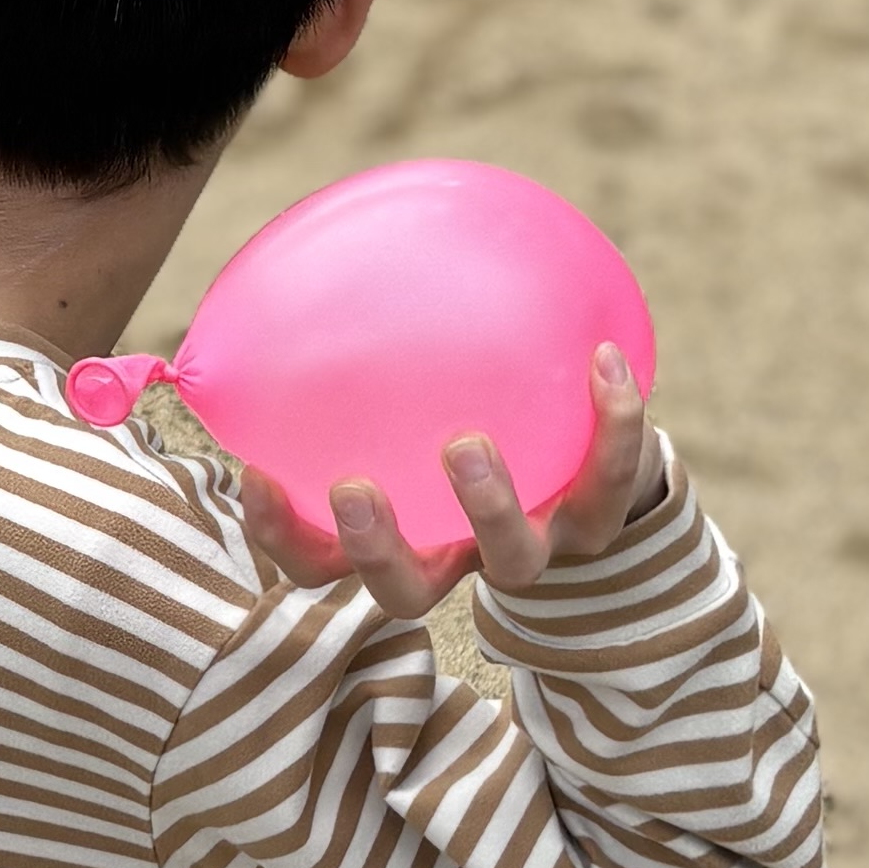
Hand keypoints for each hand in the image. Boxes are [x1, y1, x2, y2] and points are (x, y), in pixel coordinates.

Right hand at [236, 348, 657, 617]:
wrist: (586, 457)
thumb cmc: (468, 405)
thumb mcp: (410, 388)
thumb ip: (358, 352)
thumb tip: (289, 275)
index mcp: (400, 537)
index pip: (321, 563)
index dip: (282, 536)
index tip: (257, 475)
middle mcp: (460, 558)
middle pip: (408, 591)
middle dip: (375, 551)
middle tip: (351, 487)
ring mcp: (534, 549)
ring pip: (512, 562)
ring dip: (487, 507)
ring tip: (466, 443)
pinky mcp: (601, 523)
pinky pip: (610, 479)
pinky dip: (611, 423)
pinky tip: (604, 358)